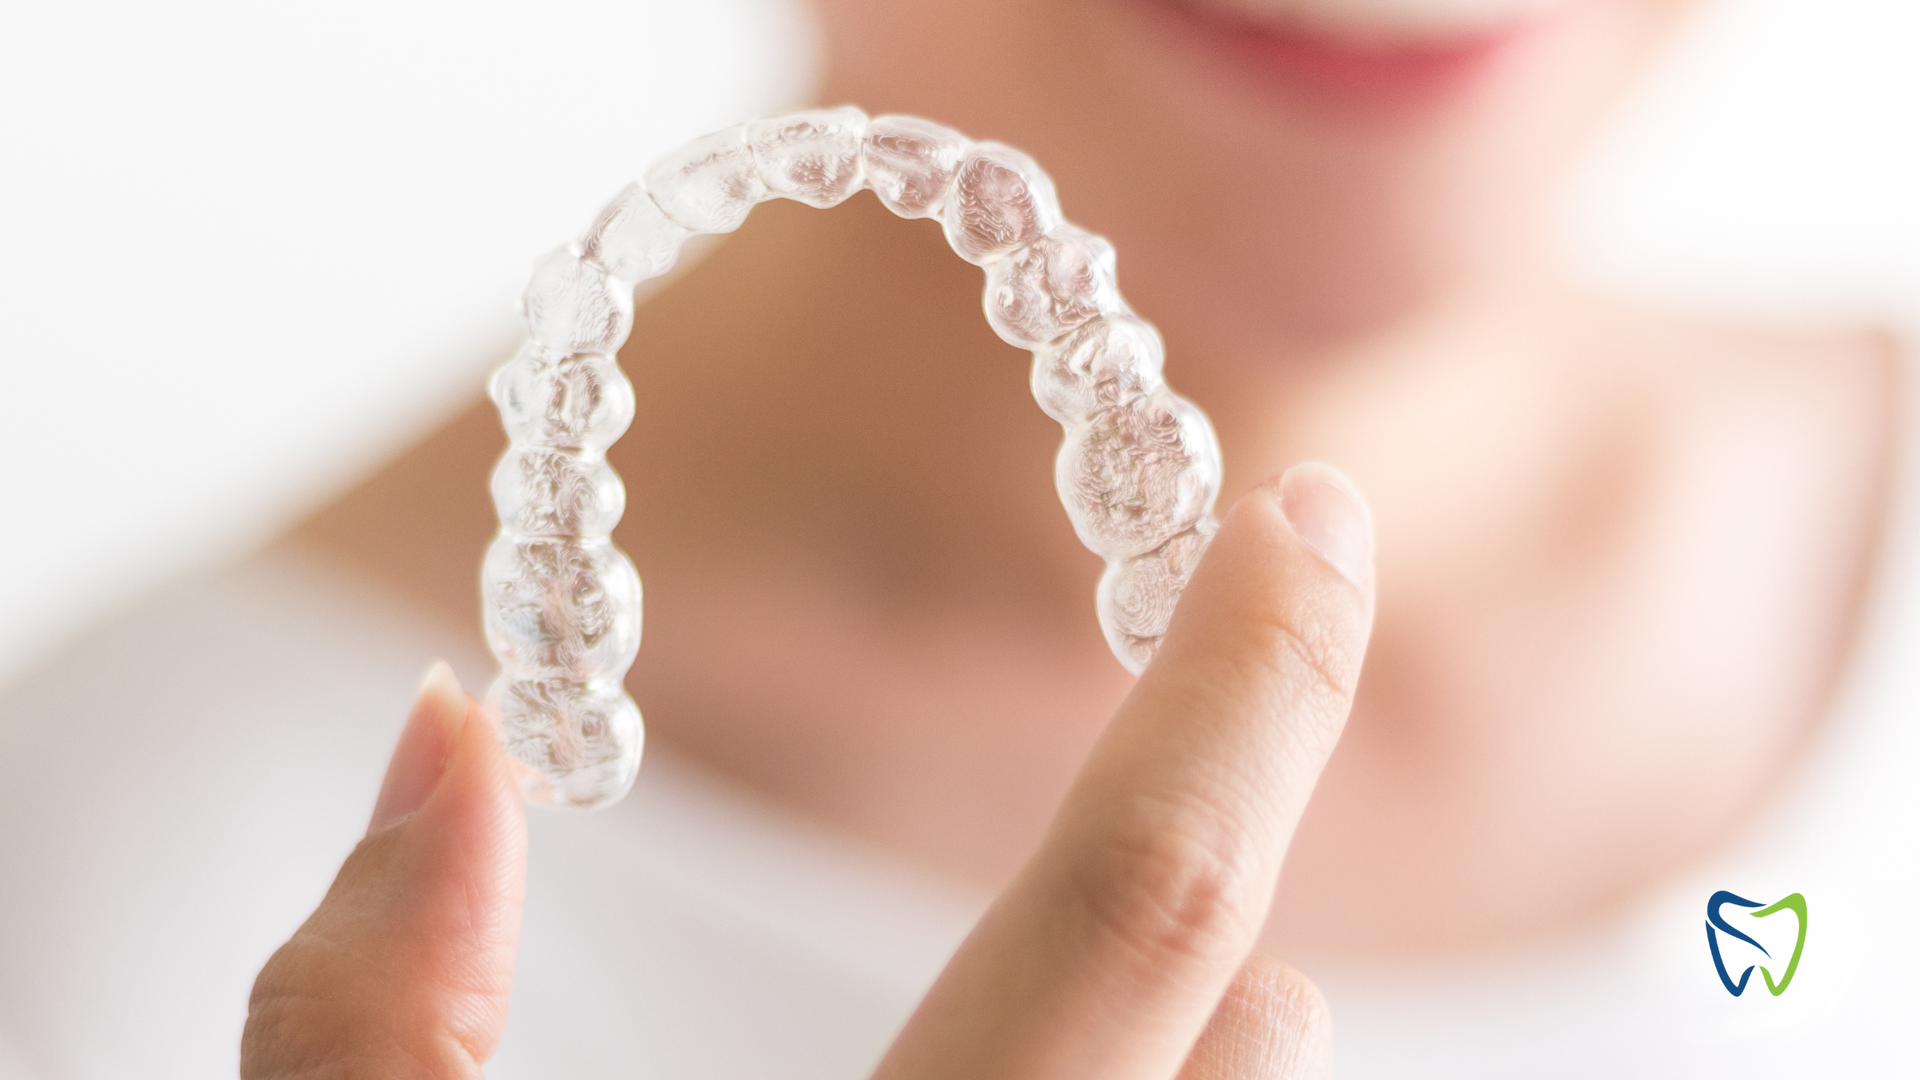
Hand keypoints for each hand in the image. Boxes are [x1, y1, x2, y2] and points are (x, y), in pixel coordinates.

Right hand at [242, 463, 1374, 1079]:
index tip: (1311, 515)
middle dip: (1226, 817)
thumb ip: (364, 1021)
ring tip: (1159, 950)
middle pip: (1235, 1012)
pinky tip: (1128, 1065)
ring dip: (1210, 1004)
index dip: (1245, 682)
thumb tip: (443, 737)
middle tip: (1241, 644)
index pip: (1138, 902)